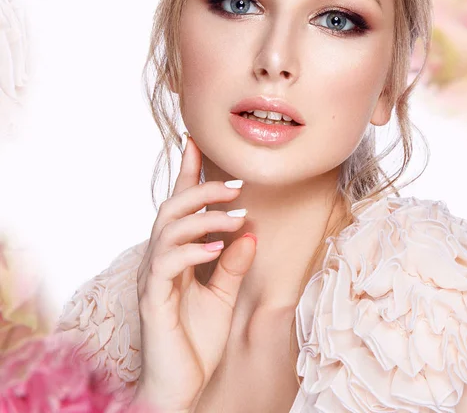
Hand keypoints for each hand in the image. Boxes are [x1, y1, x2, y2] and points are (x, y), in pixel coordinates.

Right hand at [132, 135, 256, 412]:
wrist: (180, 388)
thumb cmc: (196, 341)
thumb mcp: (223, 297)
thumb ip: (232, 265)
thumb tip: (249, 233)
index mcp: (176, 255)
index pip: (180, 207)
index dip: (188, 174)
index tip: (196, 142)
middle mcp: (160, 259)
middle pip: (172, 209)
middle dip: (202, 189)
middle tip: (237, 186)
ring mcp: (154, 278)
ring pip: (168, 229)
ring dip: (203, 217)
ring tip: (236, 216)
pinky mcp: (153, 299)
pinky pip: (168, 264)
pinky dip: (192, 251)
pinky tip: (217, 248)